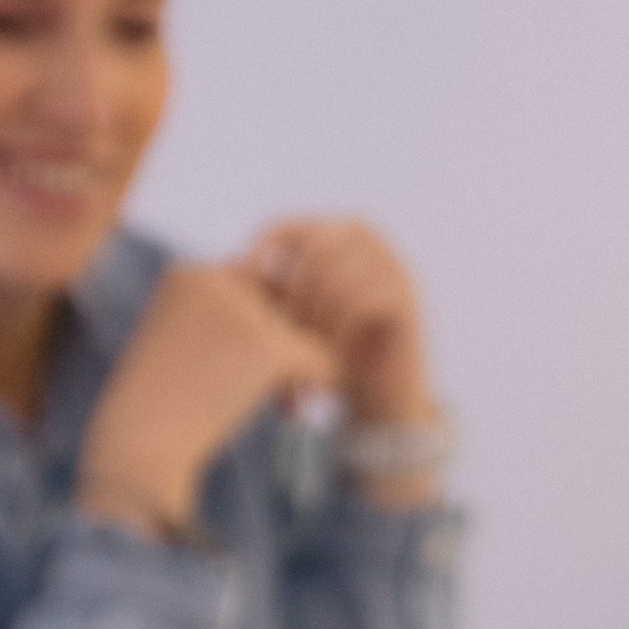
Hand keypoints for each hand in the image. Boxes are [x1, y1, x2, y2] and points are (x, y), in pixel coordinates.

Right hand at [78, 263, 336, 538]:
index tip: (245, 372)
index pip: (252, 287)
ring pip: (303, 330)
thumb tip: (294, 326)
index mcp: (188, 274)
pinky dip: (318, 385)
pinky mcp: (266, 346)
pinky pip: (320, 358)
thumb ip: (226, 324)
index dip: (260, 328)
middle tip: (278, 395)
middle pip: (281, 305)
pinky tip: (292, 410)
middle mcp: (216, 278)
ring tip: (281, 406)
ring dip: (298, 369)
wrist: (140, 444)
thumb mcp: (181, 347)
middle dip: (284, 346)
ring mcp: (242, 309)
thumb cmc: (160, 410)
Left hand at [244, 219, 440, 504]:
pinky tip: (325, 358)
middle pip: (310, 250)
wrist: (386, 399)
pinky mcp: (406, 298)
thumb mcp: (297, 318)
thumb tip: (223, 267)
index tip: (242, 296)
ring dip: (309, 319)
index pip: (288, 228)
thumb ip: (273, 288)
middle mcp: (368, 239)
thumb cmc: (334, 359)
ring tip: (300, 354)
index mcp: (337, 232)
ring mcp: (392, 265)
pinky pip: (357, 302)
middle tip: (275, 335)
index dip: (260, 258)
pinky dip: (333, 332)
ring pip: (332, 277)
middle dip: (288, 294)